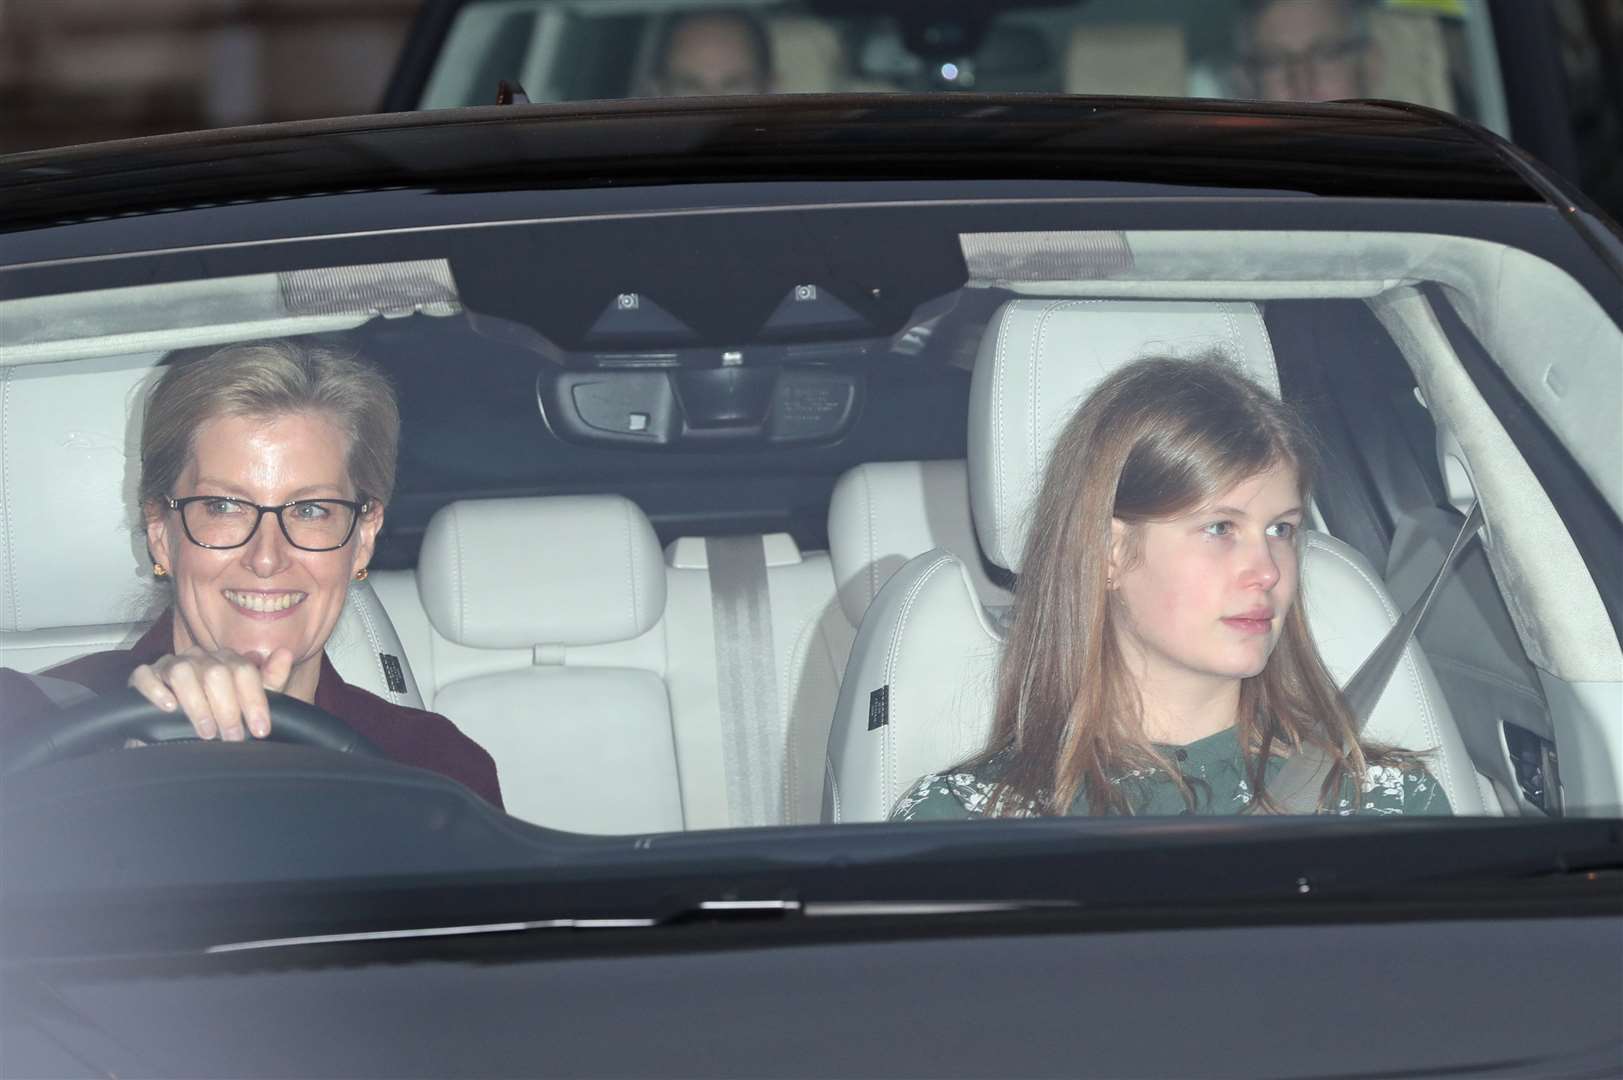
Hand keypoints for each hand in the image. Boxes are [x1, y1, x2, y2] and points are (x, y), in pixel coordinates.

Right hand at [128, 648, 294, 741]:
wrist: (174, 732)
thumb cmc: (218, 715)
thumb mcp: (248, 702)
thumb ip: (271, 681)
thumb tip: (286, 654)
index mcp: (226, 661)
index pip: (244, 671)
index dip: (254, 701)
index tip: (260, 730)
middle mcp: (199, 658)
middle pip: (216, 673)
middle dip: (227, 709)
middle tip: (232, 737)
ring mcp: (170, 664)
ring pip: (182, 672)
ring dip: (196, 704)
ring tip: (206, 731)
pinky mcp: (144, 676)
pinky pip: (145, 676)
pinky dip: (156, 691)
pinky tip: (169, 708)